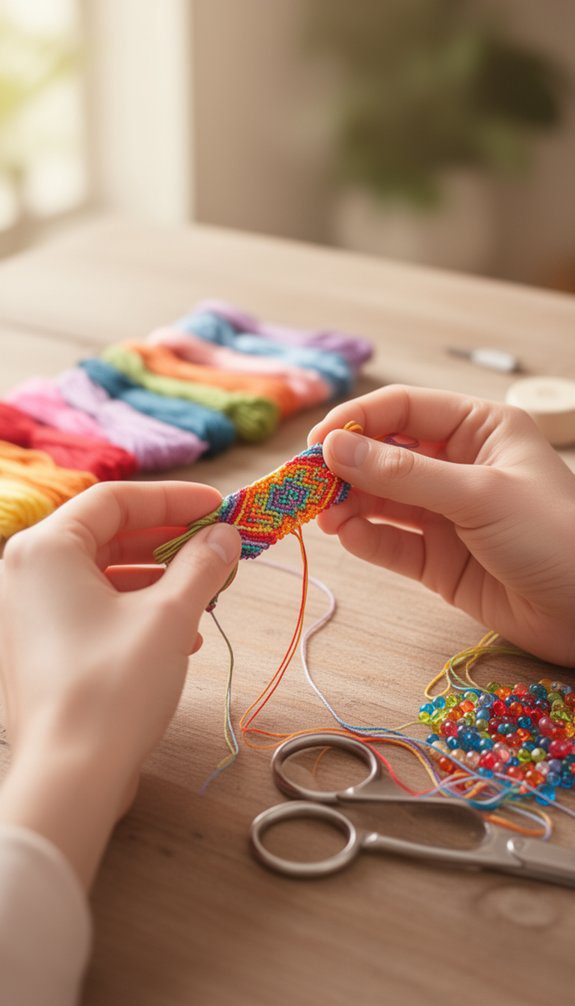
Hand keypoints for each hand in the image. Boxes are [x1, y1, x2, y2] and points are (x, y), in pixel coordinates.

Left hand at [0, 482, 239, 885]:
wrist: (71, 776)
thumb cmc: (114, 687)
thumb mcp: (171, 615)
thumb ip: (201, 564)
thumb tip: (224, 535)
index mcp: (47, 548)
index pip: (116, 500)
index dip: (174, 498)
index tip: (219, 507)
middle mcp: (28, 573)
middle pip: (109, 534)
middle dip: (170, 540)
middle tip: (218, 545)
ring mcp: (30, 613)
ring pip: (105, 574)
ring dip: (160, 577)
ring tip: (208, 591)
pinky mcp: (42, 648)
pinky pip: (95, 608)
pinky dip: (139, 609)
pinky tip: (182, 634)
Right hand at [309, 385, 574, 666]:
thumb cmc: (554, 535)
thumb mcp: (478, 494)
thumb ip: (403, 473)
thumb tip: (333, 448)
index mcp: (479, 429)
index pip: (404, 409)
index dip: (357, 421)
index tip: (316, 444)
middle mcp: (459, 465)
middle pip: (386, 455)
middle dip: (347, 467)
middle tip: (307, 485)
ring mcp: (448, 514)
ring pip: (384, 500)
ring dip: (350, 505)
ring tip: (323, 516)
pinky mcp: (440, 560)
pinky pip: (394, 543)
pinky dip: (368, 539)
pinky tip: (348, 538)